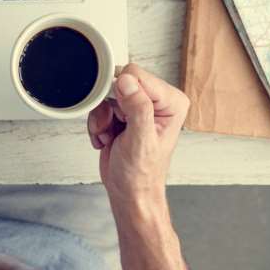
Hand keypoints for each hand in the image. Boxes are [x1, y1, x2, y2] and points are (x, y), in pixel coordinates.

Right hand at [87, 63, 188, 201]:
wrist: (129, 193)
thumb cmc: (140, 175)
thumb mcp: (140, 140)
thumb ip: (137, 108)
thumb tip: (127, 80)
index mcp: (171, 103)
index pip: (138, 76)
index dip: (122, 95)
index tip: (121, 118)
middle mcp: (158, 102)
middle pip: (120, 83)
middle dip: (110, 108)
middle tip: (116, 130)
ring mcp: (139, 107)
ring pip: (106, 95)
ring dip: (102, 118)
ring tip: (112, 138)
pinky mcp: (123, 114)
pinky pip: (100, 106)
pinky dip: (98, 124)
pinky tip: (108, 139)